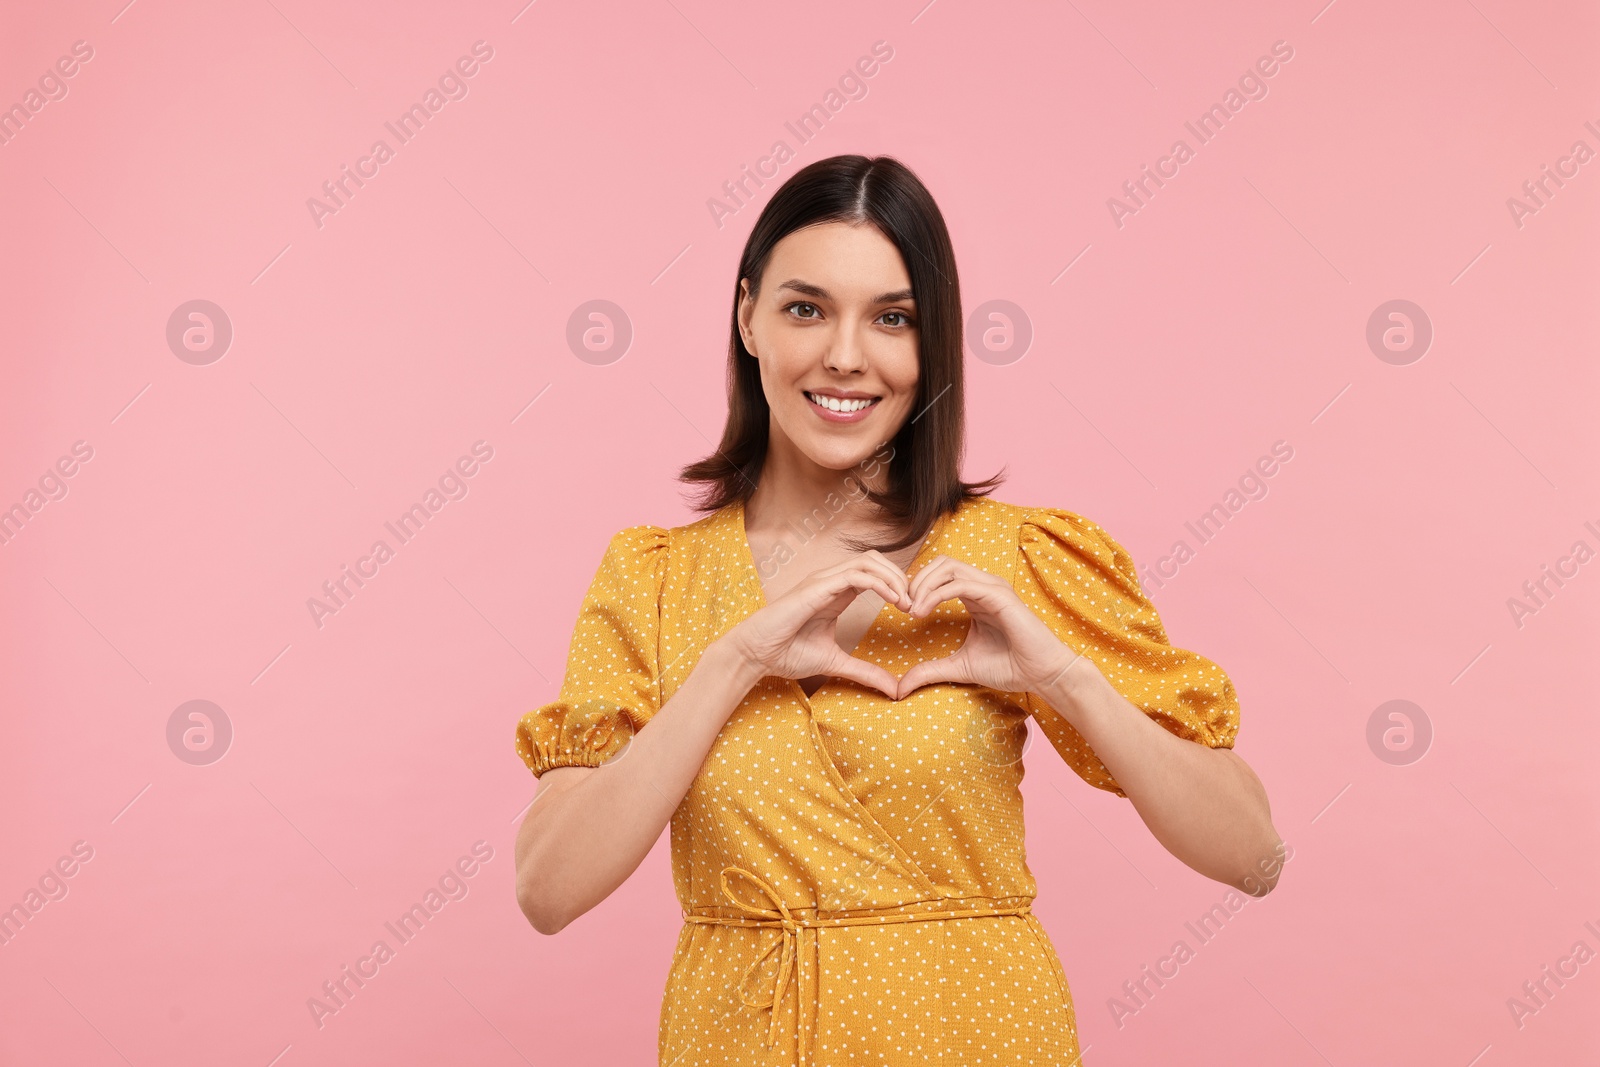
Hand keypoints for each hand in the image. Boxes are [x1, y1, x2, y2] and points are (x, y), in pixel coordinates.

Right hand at [722, 552, 914, 699]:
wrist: (755, 655)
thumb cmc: (786, 653)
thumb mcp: (836, 663)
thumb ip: (865, 672)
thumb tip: (894, 689)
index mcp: (836, 593)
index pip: (874, 574)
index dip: (897, 585)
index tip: (912, 610)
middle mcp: (830, 581)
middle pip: (875, 560)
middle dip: (900, 577)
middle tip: (915, 603)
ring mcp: (823, 581)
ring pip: (868, 562)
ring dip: (894, 578)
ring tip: (907, 602)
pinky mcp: (817, 588)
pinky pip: (856, 575)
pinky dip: (880, 584)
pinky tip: (893, 601)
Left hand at [894, 555, 1094, 700]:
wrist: (1042, 675)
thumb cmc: (1010, 668)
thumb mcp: (960, 667)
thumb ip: (931, 671)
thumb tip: (900, 687)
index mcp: (976, 596)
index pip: (940, 574)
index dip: (916, 587)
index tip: (902, 611)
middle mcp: (984, 586)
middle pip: (941, 563)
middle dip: (916, 580)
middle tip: (903, 607)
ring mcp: (993, 587)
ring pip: (948, 567)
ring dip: (923, 584)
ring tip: (912, 610)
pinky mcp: (999, 595)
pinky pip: (960, 583)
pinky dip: (936, 593)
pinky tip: (923, 611)